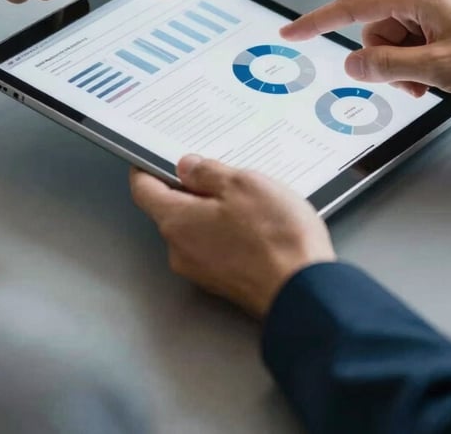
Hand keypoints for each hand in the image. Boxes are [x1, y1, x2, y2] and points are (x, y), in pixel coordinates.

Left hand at [130, 156, 335, 318]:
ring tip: (250, 199)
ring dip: (214, 211)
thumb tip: (187, 167)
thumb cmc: (276, 238)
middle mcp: (181, 250)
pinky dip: (228, 232)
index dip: (145, 169)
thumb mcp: (243, 184)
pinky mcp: (224, 282)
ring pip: (197, 229)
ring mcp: (202, 270)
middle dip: (191, 188)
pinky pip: (215, 247)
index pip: (144, 190)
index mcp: (177, 221)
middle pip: (172, 209)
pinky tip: (257, 225)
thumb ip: (208, 173)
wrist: (306, 292)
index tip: (151, 157)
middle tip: (220, 171)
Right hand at [282, 0, 450, 98]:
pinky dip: (418, 58)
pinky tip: (438, 71)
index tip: (292, 31)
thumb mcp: (435, 67)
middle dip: (385, 59)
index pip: (352, 6)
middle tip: (411, 81)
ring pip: (395, 37)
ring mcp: (438, 1)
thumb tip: (353, 65)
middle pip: (376, 28)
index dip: (317, 22)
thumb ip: (386, 67)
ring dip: (404, 64)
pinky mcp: (448, 15)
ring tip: (431, 79)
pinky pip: (416, 37)